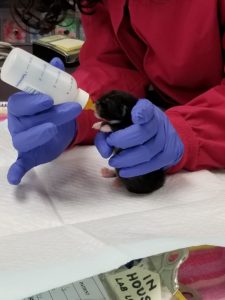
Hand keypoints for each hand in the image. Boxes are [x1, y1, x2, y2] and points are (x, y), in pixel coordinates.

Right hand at [7, 57, 81, 184]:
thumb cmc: (54, 111)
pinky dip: (16, 171)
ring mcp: (22, 141)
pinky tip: (15, 178)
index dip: (32, 101)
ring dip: (37, 136)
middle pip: (27, 121)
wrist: (59, 132)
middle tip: (70, 109)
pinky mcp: (28, 157)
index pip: (20, 103)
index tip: (49, 99)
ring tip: (53, 130)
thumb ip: (56, 79)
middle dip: (48, 115)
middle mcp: (18, 124)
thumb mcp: (58, 95)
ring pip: (24, 140)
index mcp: (22, 108)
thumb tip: (57, 60)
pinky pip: (19, 165)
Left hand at [95, 99, 183, 176]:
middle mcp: (159, 122)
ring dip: (126, 160)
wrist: (162, 134)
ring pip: (147, 152)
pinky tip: (123, 172)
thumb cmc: (136, 126)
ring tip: (113, 162)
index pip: (146, 109)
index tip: (135, 117)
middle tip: (110, 145)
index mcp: (147, 109)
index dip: (141, 113)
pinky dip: (136, 170)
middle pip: (142, 133)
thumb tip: (99, 133)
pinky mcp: (169, 154)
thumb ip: (109, 126)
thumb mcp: (123, 120)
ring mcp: (166, 139)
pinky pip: (153, 164)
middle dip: (122, 140)